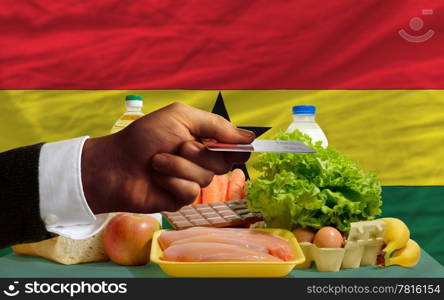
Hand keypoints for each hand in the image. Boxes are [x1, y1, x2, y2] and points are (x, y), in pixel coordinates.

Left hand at [81, 102, 253, 212]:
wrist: (114, 164)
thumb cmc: (143, 137)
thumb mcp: (180, 117)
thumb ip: (216, 125)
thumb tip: (249, 136)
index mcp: (203, 139)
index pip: (235, 147)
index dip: (238, 147)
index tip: (238, 145)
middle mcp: (201, 160)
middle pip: (224, 163)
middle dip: (198, 153)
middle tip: (177, 146)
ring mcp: (191, 180)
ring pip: (206, 178)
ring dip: (178, 167)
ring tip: (157, 162)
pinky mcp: (180, 199)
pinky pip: (190, 192)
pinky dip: (171, 183)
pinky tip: (157, 179)